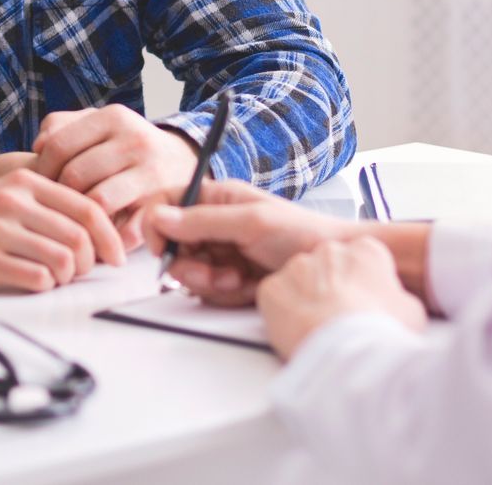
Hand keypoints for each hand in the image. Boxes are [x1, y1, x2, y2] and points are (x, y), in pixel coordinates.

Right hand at [0, 169, 126, 293]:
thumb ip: (46, 204)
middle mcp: (14, 201)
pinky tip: (34, 282)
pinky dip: (45, 286)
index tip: (115, 255)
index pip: (87, 207)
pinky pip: (36, 279)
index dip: (110, 236)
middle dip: (90, 263)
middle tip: (82, 273)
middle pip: (80, 237)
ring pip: (62, 261)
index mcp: (25, 181)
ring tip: (55, 278)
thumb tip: (96, 230)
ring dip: (67, 277)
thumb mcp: (6, 194)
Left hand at [32, 104, 201, 229]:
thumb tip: (38, 146)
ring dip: (82, 217)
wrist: (183, 161)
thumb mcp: (100, 124)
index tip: (42, 183)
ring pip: (97, 203)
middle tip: (57, 206)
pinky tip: (102, 234)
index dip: (42, 169)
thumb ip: (62, 125)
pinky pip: (126, 230)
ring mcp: (151, 174)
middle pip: (74, 175)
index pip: (58, 146)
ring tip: (76, 221)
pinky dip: (109, 238)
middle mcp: (134, 142)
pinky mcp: (163, 205)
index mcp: (113, 118)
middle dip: (60, 195)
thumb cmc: (128, 144)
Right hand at [144, 180, 358, 305]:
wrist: (333, 265)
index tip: (164, 248)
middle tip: (213, 273)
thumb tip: (160, 217)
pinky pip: (209, 290)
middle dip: (190, 265)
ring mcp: (223, 252)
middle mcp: (216, 223)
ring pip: (189, 271)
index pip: (167, 204)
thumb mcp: (252, 222)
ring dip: (210, 281)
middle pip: (173, 245)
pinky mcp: (231, 277)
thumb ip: (204, 220)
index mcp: (218, 198)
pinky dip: (225, 293)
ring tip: (237, 279)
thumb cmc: (303, 233)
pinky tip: (247, 287)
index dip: (157, 226)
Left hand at [257, 237, 427, 358]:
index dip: (361, 285)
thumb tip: (397, 305)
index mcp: (365, 251)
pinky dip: (281, 313)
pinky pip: (274, 297)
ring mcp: (297, 266)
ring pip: (298, 280)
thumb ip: (398, 299)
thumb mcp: (411, 313)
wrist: (347, 352)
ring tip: (317, 329)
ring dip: (305, 300)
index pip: (360, 259)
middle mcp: (329, 250)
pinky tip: (296, 331)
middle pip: (326, 267)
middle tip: (337, 319)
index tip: (362, 304)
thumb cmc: (380, 333)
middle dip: (330, 289)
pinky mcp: (272, 288)